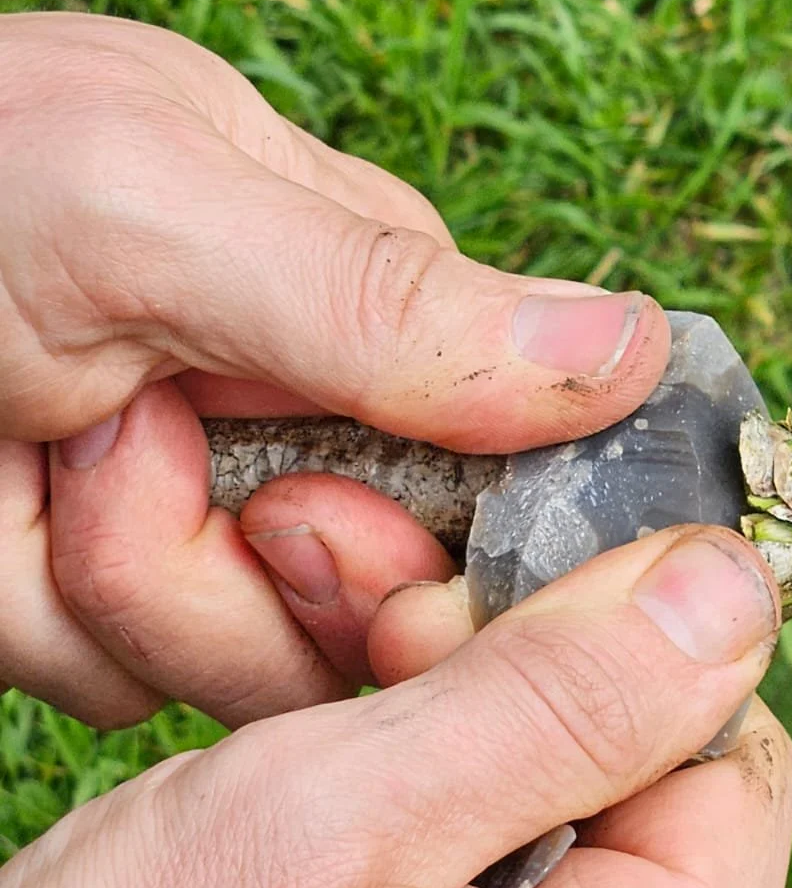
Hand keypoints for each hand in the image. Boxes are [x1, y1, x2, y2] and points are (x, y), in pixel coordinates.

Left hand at [0, 12, 669, 726]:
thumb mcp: (154, 203)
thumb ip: (388, 299)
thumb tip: (636, 352)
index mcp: (371, 312)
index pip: (508, 479)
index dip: (436, 550)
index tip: (311, 530)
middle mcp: (313, 425)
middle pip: (380, 598)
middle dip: (243, 569)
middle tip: (119, 449)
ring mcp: (210, 517)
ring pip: (257, 664)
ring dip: (120, 584)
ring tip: (36, 448)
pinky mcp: (105, 599)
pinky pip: (129, 684)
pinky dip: (41, 617)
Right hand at [0, 527, 791, 887]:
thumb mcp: (344, 827)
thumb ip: (563, 702)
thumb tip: (734, 592)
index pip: (724, 750)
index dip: (598, 645)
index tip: (450, 614)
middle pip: (640, 771)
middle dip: (504, 667)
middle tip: (358, 624)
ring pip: (555, 798)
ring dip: (441, 710)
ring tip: (315, 697)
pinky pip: (489, 863)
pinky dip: (411, 787)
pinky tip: (320, 774)